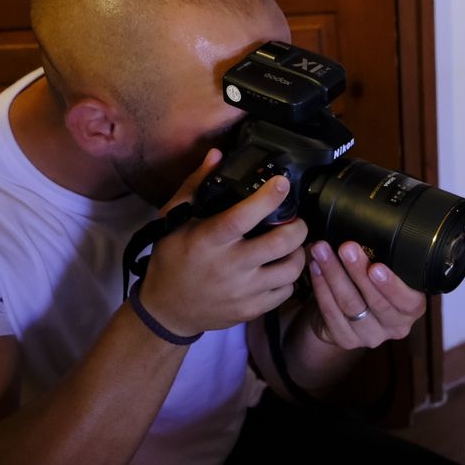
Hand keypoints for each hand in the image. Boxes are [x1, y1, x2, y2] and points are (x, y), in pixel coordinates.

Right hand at [140, 150, 308, 336]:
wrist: (166, 310)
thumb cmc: (171, 259)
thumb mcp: (173, 219)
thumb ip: (195, 185)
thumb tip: (217, 154)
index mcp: (208, 240)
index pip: (242, 216)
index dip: (267, 198)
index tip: (282, 183)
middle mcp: (228, 267)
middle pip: (280, 243)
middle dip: (298, 227)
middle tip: (295, 221)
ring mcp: (242, 292)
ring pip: (291, 269)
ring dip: (298, 253)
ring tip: (291, 245)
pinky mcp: (250, 310)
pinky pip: (286, 292)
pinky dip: (289, 278)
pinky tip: (280, 269)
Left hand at [304, 240, 426, 349]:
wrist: (350, 308)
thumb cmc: (372, 282)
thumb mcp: (386, 269)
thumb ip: (386, 257)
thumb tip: (371, 224)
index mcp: (412, 307)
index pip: (407, 300)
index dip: (391, 285)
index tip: (376, 265)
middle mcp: (396, 326)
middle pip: (376, 301)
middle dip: (357, 271)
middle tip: (346, 248)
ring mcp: (370, 336)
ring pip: (350, 305)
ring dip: (334, 274)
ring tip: (322, 251)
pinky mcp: (346, 340)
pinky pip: (331, 313)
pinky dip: (321, 288)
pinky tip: (315, 268)